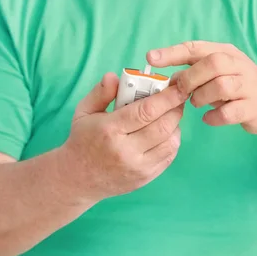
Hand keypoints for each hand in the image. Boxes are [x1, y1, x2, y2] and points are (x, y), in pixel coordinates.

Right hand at [60, 73, 187, 200]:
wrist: (78, 179)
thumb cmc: (82, 140)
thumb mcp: (83, 112)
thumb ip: (101, 92)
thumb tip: (116, 76)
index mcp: (110, 130)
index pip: (146, 111)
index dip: (167, 98)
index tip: (178, 86)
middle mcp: (126, 150)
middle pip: (163, 126)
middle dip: (176, 109)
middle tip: (178, 97)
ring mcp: (138, 167)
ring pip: (170, 142)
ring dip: (176, 125)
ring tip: (170, 114)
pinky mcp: (145, 178)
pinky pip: (169, 156)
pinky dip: (173, 140)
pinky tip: (166, 132)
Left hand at [147, 41, 256, 133]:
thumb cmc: (238, 87)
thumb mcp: (216, 75)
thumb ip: (192, 75)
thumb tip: (167, 82)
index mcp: (225, 53)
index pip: (195, 47)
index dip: (171, 53)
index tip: (150, 58)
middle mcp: (239, 65)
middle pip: (212, 63)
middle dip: (191, 78)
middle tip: (182, 91)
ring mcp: (249, 86)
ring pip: (222, 86)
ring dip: (202, 97)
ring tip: (197, 103)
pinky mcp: (254, 107)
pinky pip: (230, 112)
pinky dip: (214, 117)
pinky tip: (208, 118)